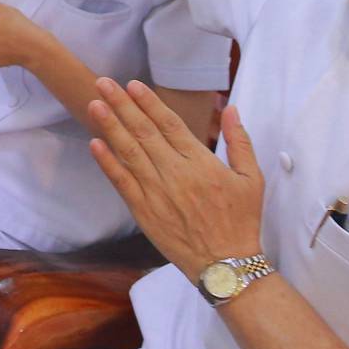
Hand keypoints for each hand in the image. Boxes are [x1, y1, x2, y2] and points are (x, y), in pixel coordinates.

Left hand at [88, 80, 265, 279]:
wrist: (226, 265)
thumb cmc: (241, 221)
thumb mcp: (252, 178)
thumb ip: (239, 141)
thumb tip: (230, 108)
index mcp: (201, 162)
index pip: (169, 124)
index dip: (149, 102)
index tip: (133, 84)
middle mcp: (176, 173)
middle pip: (144, 132)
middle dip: (122, 105)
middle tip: (103, 83)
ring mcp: (157, 192)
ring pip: (130, 152)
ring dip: (110, 126)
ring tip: (95, 104)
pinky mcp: (144, 212)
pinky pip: (122, 182)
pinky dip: (108, 162)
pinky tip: (96, 144)